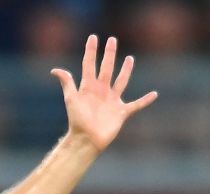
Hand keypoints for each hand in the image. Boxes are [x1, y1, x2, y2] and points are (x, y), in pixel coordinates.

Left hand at [52, 35, 156, 152]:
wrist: (86, 140)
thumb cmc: (77, 121)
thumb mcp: (71, 99)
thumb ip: (67, 83)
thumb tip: (55, 70)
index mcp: (89, 86)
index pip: (90, 64)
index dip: (91, 51)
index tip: (93, 37)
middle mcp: (101, 91)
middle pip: (107, 68)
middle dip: (110, 54)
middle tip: (113, 40)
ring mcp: (112, 101)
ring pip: (121, 81)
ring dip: (126, 70)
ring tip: (130, 59)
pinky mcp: (121, 112)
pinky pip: (136, 105)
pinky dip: (145, 100)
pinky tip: (154, 94)